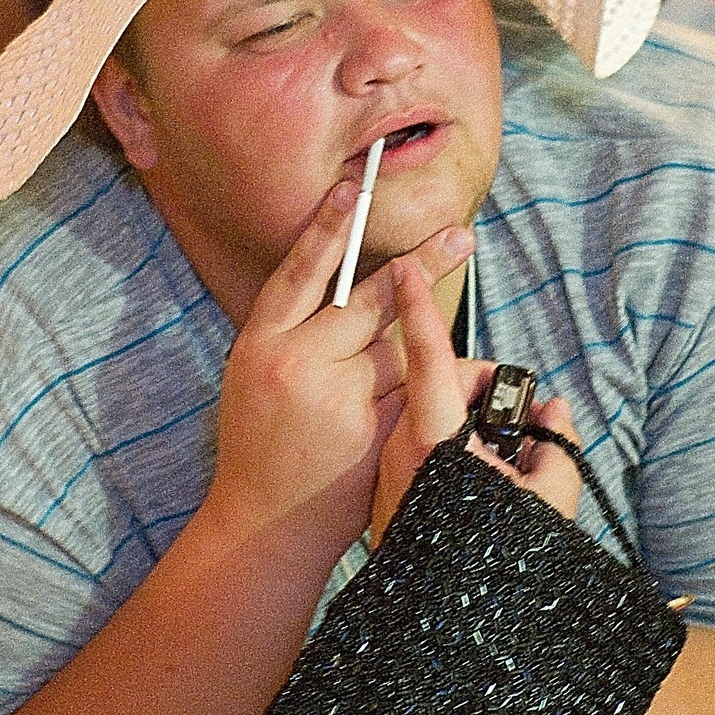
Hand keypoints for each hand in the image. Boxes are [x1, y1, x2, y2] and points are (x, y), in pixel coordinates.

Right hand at [207, 184, 473, 563]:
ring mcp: (337, 402)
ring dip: (422, 344)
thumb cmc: (260, 439)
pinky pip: (417, 394)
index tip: (356, 190)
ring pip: (400, 350)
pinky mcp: (373, 436)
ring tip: (432, 344)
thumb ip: (296, 329)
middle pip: (369, 302)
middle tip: (460, 236)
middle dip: (420, 267)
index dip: (328, 228)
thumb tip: (349, 272)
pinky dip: (431, 389)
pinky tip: (449, 387)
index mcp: (260, 344)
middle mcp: (297, 366)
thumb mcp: (255, 373)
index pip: (300, 272)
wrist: (264, 525)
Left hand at [371, 259, 583, 543]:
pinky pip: (419, 453)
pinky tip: (476, 485)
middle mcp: (403, 451)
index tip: (405, 264)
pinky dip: (448, 452)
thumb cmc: (499, 567)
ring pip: (428, 422)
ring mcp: (391, 477)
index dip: (420, 308)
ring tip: (504, 466)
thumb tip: (553, 412)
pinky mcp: (390, 500)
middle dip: (476, 387)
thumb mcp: (548, 502)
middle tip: (518, 419)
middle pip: (437, 388)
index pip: (426, 357)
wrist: (445, 639)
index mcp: (434, 441)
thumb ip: (556, 446)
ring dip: (464, 423)